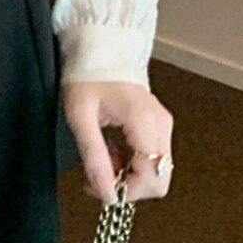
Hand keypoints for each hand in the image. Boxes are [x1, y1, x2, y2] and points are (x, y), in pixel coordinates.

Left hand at [62, 80, 173, 203]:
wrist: (96, 48)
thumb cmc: (86, 74)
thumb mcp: (80, 116)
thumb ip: (94, 156)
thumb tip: (107, 193)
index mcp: (144, 120)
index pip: (152, 179)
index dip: (127, 192)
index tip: (101, 188)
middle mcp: (160, 124)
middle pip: (159, 179)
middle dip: (129, 185)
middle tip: (100, 173)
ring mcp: (162, 123)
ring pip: (157, 171)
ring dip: (129, 174)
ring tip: (104, 156)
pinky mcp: (158, 124)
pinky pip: (153, 157)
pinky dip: (132, 162)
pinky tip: (113, 149)